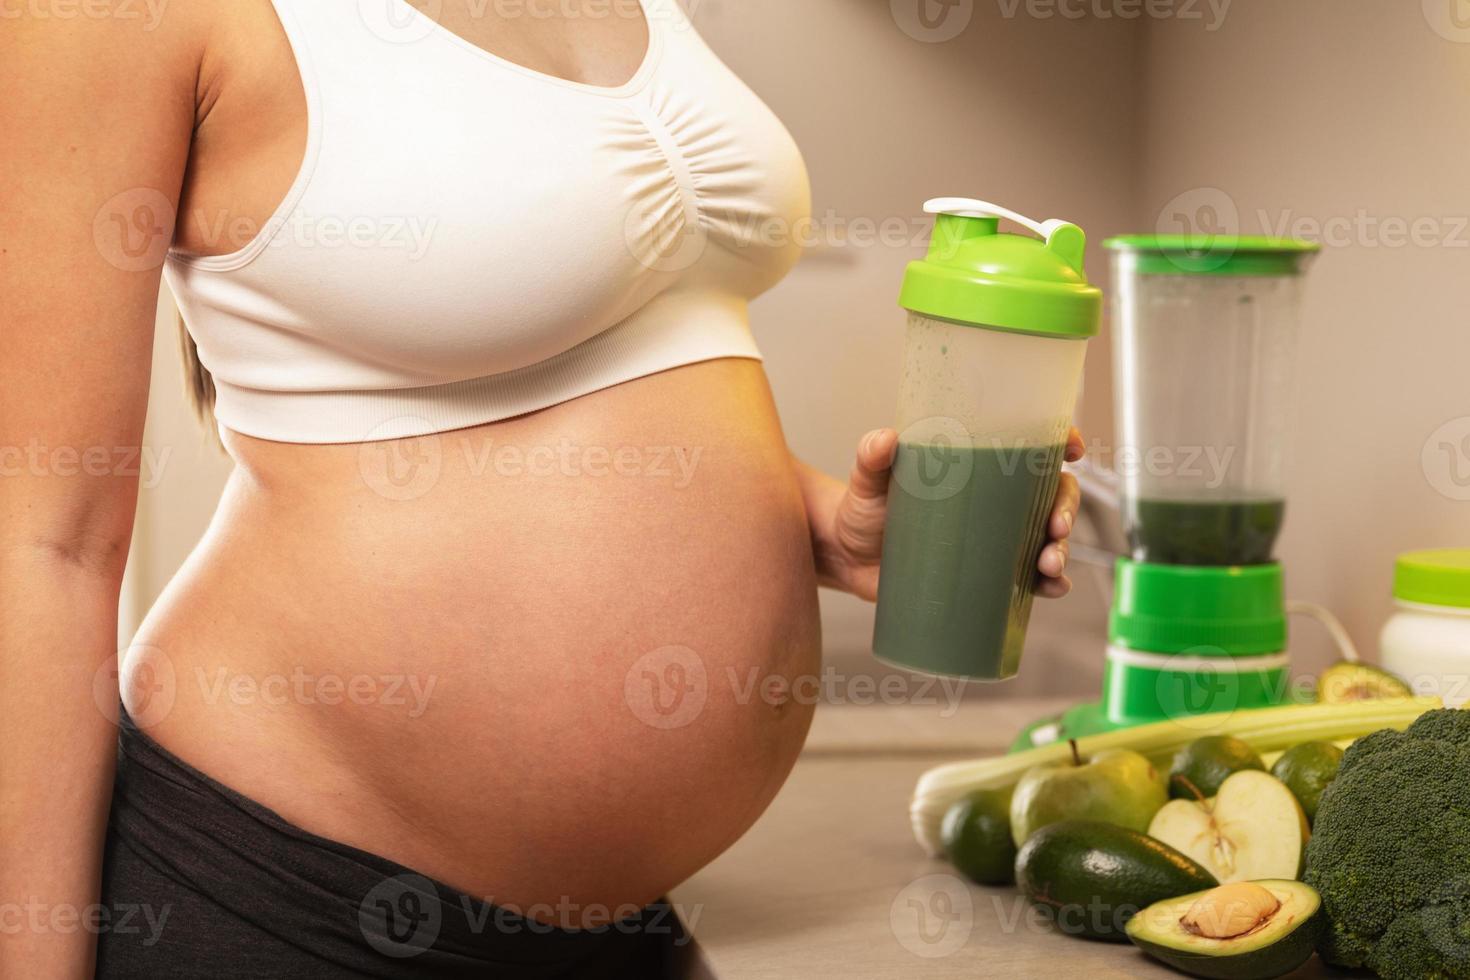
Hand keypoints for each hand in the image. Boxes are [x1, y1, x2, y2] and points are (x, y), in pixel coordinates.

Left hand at [799, 426, 1085, 601]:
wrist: (846, 558)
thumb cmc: (861, 509)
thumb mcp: (867, 482)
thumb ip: (872, 459)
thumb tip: (884, 440)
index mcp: (975, 465)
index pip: (1030, 445)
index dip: (1061, 442)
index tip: (1073, 448)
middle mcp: (993, 500)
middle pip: (1050, 494)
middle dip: (1066, 510)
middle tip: (1055, 529)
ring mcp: (993, 538)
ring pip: (1047, 538)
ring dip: (1061, 551)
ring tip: (1048, 566)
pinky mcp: (985, 574)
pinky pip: (1029, 578)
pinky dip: (1049, 584)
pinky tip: (1052, 589)